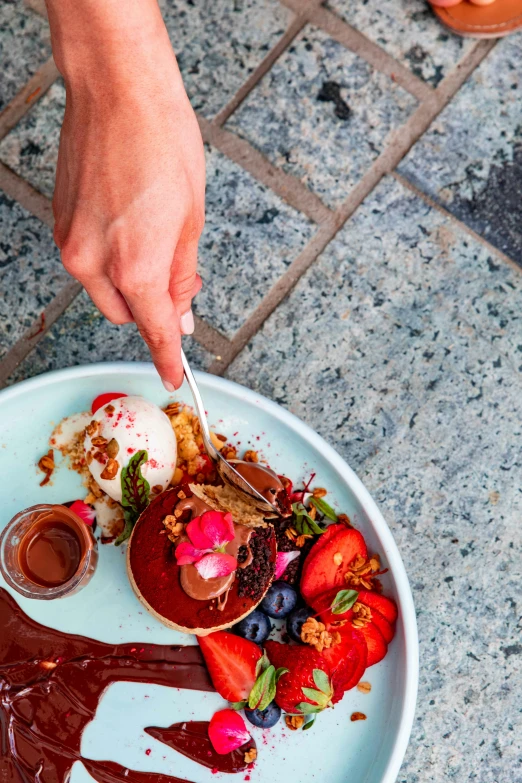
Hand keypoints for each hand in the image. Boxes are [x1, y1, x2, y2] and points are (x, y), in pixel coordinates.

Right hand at [47, 0, 204, 388]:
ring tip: (155, 241)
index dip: (167, 358)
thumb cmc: (163, 144)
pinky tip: (130, 224)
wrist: (117, 92)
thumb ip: (183, 278)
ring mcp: (72, 244)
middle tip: (179, 282)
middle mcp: (95, 264)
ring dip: (130, 283)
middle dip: (152, 308)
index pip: (154, 330)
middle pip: (125, 315)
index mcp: (136, 267)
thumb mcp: (192, 221)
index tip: (172, 376)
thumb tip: (183, 315)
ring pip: (104, 290)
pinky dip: (111, 259)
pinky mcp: (61, 224)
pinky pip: (89, 263)